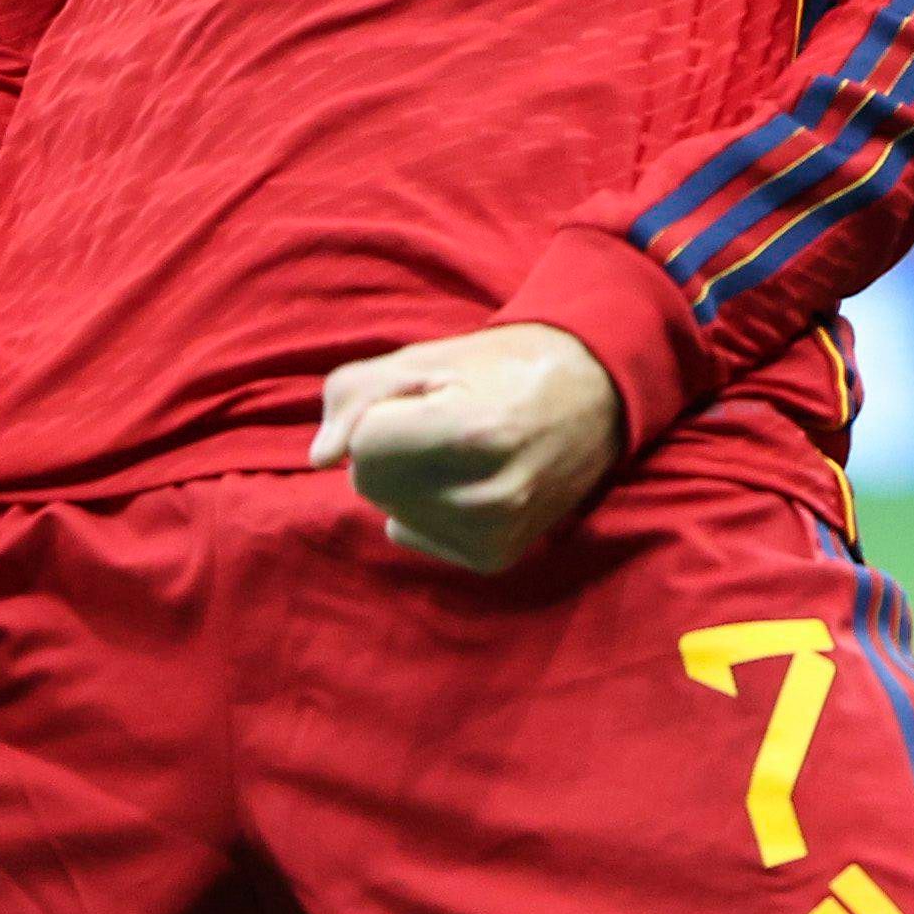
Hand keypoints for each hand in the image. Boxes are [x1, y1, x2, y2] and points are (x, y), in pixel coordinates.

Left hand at [314, 325, 622, 574]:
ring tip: (457, 452)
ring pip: (389, 511)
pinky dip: (421, 508)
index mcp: (472, 435)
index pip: (365, 449)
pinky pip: (411, 534)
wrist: (593, 398)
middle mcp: (487, 497)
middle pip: (372, 483)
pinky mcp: (495, 557)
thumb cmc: (502, 368)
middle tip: (441, 424)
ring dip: (405, 479)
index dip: (382, 416)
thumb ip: (356, 394)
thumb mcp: (424, 356)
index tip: (423, 400)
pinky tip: (462, 482)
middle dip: (389, 449)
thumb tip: (319, 458)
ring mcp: (495, 534)